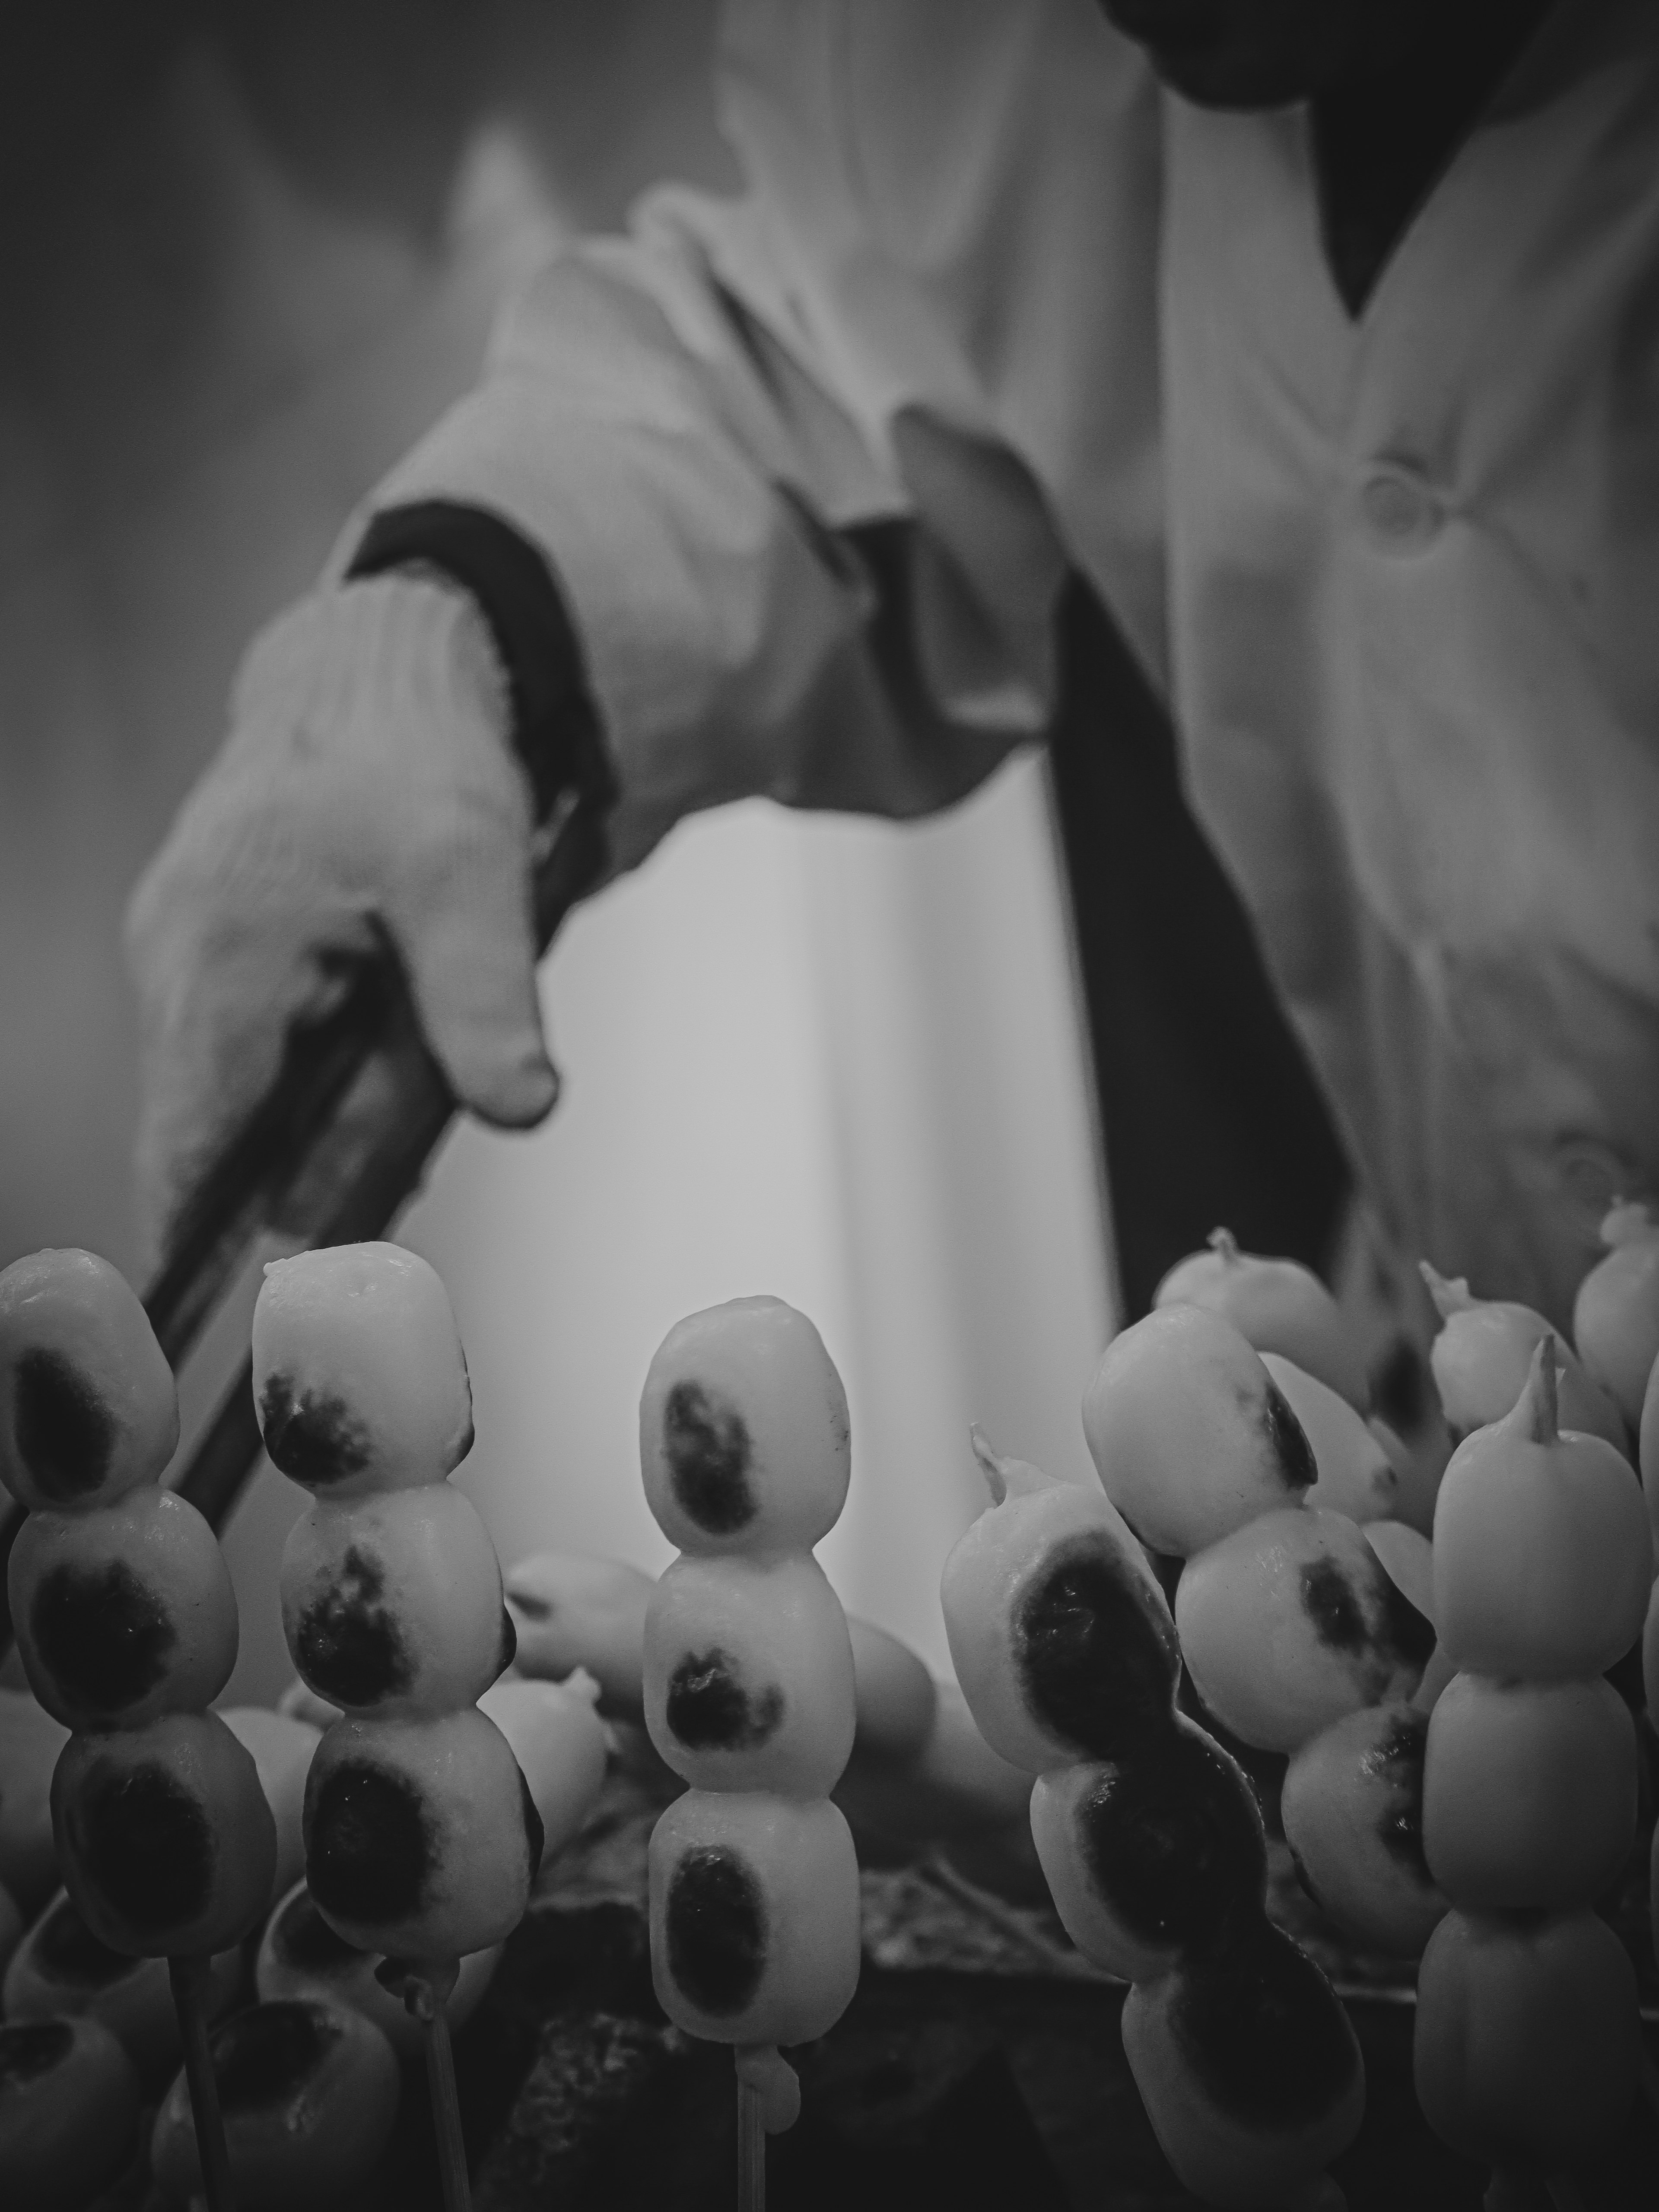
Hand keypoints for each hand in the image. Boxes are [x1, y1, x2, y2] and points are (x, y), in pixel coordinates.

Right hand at [124, 575, 557, 1270]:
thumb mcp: (469, 870)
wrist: (398, 667)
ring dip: (341, 1117)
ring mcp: (203, 960)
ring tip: (422, 1082)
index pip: (189, 1147)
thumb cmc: (419, 752)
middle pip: (235, 1135)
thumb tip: (520, 1108)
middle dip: (319, 1171)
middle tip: (400, 1183)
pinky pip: (283, 1052)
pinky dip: (344, 1070)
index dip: (213, 1240)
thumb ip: (486, 998)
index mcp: (216, 958)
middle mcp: (182, 966)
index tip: (249, 1319)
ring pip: (265, 1097)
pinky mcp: (243, 956)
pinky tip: (405, 1046)